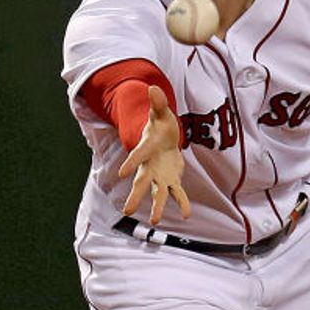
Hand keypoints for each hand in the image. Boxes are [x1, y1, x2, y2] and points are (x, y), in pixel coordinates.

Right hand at [117, 85, 191, 224]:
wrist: (163, 140)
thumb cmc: (160, 126)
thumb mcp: (160, 113)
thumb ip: (158, 103)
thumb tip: (153, 87)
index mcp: (146, 150)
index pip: (137, 156)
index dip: (130, 163)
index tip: (121, 174)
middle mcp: (150, 166)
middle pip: (141, 183)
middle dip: (136, 196)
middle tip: (127, 211)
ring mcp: (160, 175)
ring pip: (157, 193)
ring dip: (158, 207)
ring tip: (156, 221)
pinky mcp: (172, 180)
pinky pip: (178, 194)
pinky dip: (183, 203)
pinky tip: (188, 215)